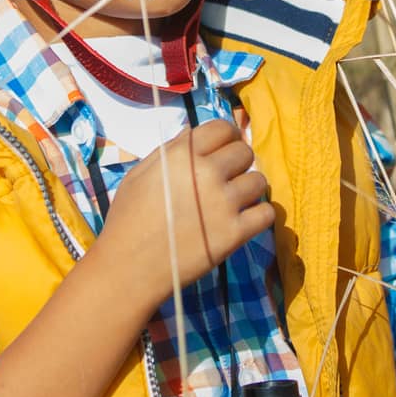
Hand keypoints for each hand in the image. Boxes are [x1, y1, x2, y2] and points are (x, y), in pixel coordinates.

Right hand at [96, 119, 273, 313]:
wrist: (129, 268)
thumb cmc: (128, 219)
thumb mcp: (140, 174)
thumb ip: (170, 150)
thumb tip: (194, 132)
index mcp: (182, 154)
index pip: (222, 128)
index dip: (225, 137)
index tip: (222, 150)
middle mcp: (207, 173)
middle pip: (245, 152)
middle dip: (237, 163)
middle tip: (225, 179)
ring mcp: (224, 203)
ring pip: (259, 181)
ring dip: (249, 189)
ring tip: (234, 202)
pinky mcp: (235, 233)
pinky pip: (267, 213)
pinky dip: (259, 216)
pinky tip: (244, 220)